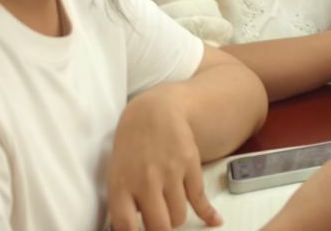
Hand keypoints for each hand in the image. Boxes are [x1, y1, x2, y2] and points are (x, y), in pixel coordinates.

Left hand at [107, 88, 212, 230]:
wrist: (153, 111)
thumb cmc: (131, 146)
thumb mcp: (117, 174)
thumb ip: (123, 202)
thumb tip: (131, 229)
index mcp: (121, 186)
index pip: (126, 228)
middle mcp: (145, 182)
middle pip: (159, 227)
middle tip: (159, 226)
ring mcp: (170, 173)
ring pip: (178, 216)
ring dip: (175, 219)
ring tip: (170, 213)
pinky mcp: (190, 165)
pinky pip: (199, 197)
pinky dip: (208, 213)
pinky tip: (214, 220)